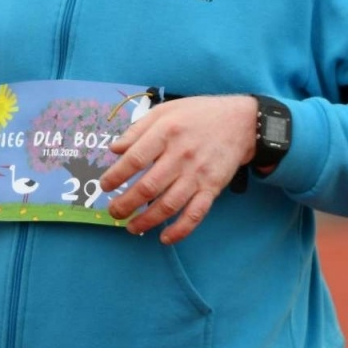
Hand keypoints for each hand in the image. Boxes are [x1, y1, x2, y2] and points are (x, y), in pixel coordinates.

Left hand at [100, 95, 256, 243]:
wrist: (242, 122)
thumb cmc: (199, 115)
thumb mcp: (166, 110)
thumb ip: (138, 129)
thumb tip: (115, 150)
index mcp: (167, 132)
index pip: (135, 159)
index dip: (116, 176)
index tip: (105, 185)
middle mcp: (182, 155)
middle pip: (148, 186)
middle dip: (125, 204)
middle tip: (113, 212)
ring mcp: (198, 174)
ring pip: (168, 205)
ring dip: (146, 220)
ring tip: (131, 226)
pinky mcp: (213, 188)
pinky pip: (195, 214)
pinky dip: (179, 230)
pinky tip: (165, 237)